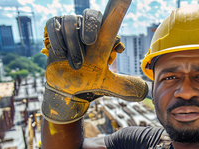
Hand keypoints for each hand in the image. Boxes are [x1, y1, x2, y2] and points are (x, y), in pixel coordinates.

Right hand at [40, 0, 147, 123]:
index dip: (119, 5)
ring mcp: (70, 26)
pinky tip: (60, 55)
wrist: (66, 90)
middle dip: (90, 27)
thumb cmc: (89, 83)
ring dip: (73, 44)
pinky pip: (54, 23)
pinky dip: (57, 40)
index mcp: (103, 36)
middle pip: (92, 15)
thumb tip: (144, 91)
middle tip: (91, 43)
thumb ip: (124, 85)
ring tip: (75, 63)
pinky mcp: (54, 28)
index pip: (113, 16)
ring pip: (70, 21)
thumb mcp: (108, 84)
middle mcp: (87, 28)